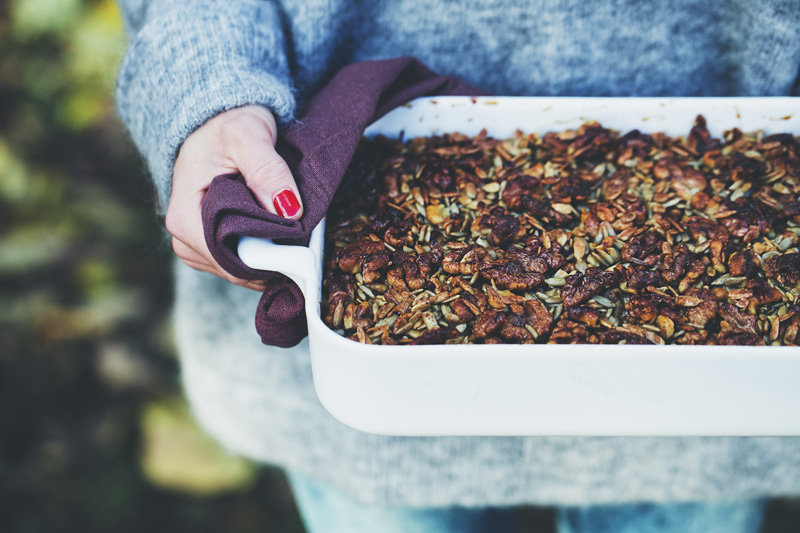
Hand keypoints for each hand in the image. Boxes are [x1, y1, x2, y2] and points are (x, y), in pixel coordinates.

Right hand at [167, 105, 302, 289]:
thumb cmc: (227, 125)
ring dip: (269, 260)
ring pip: (239, 270)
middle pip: (235, 270)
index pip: (228, 261)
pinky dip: (263, 255)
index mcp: (184, 217)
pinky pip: (240, 262)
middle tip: (305, 244)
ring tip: (294, 238)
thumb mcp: (248, 136)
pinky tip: (282, 241)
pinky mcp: (210, 244)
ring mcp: (196, 245)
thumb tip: (290, 210)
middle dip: (271, 261)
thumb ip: (268, 170)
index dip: (266, 259)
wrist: (219, 120)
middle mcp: (184, 238)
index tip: (299, 249)